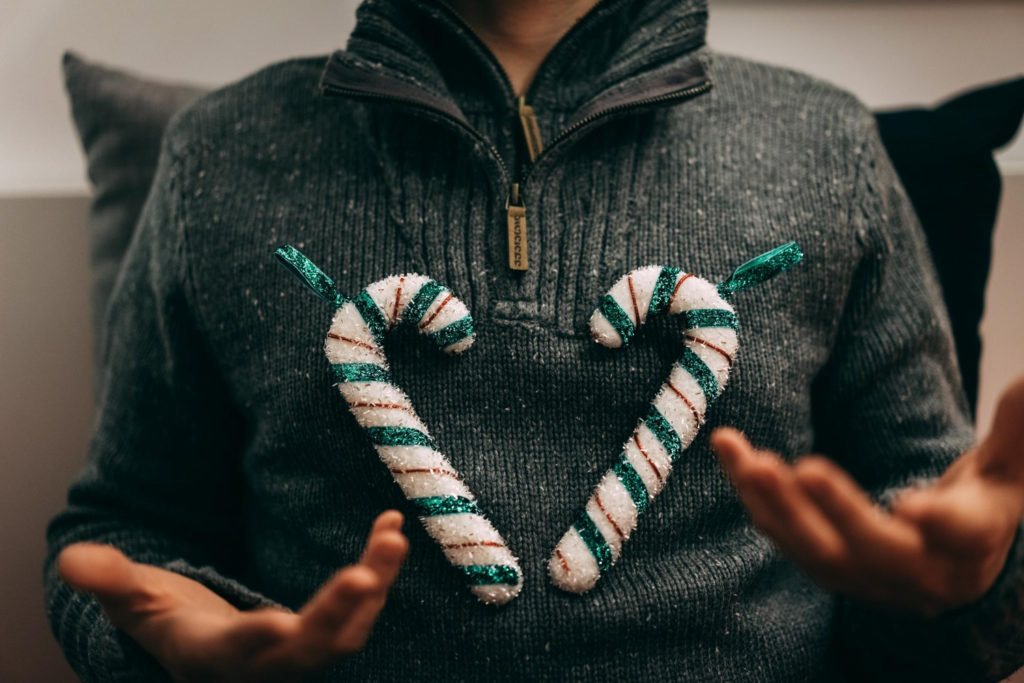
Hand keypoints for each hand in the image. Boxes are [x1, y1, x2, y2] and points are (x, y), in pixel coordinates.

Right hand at [58, 510, 408, 681]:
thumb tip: (70, 560)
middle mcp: (266, 661)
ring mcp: (303, 650)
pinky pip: (363, 605)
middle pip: (308, 649)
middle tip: (364, 574)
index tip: (276, 624)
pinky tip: (391, 527)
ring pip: (349, 631)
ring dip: (375, 583)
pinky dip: (380, 570)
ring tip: (392, 535)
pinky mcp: (330, 627)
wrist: (205, 644)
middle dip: (336, 614)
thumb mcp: (135, 600)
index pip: (236, 652)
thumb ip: (111, 580)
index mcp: (214, 655)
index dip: (255, 641)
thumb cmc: (167, 619)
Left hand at [710, 375, 1023, 616]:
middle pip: (874, 549)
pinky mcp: (824, 569)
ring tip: (744, 458)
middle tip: (802, 468)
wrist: (948, 571)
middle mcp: (916, 572)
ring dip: (776, 504)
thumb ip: (1018, 431)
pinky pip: (784, 538)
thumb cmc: (980, 507)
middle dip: (836, 511)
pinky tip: (734, 457)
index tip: (915, 506)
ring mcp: (864, 578)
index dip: (941, 523)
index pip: (962, 535)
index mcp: (970, 543)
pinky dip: (756, 500)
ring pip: (814, 549)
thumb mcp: (1008, 474)